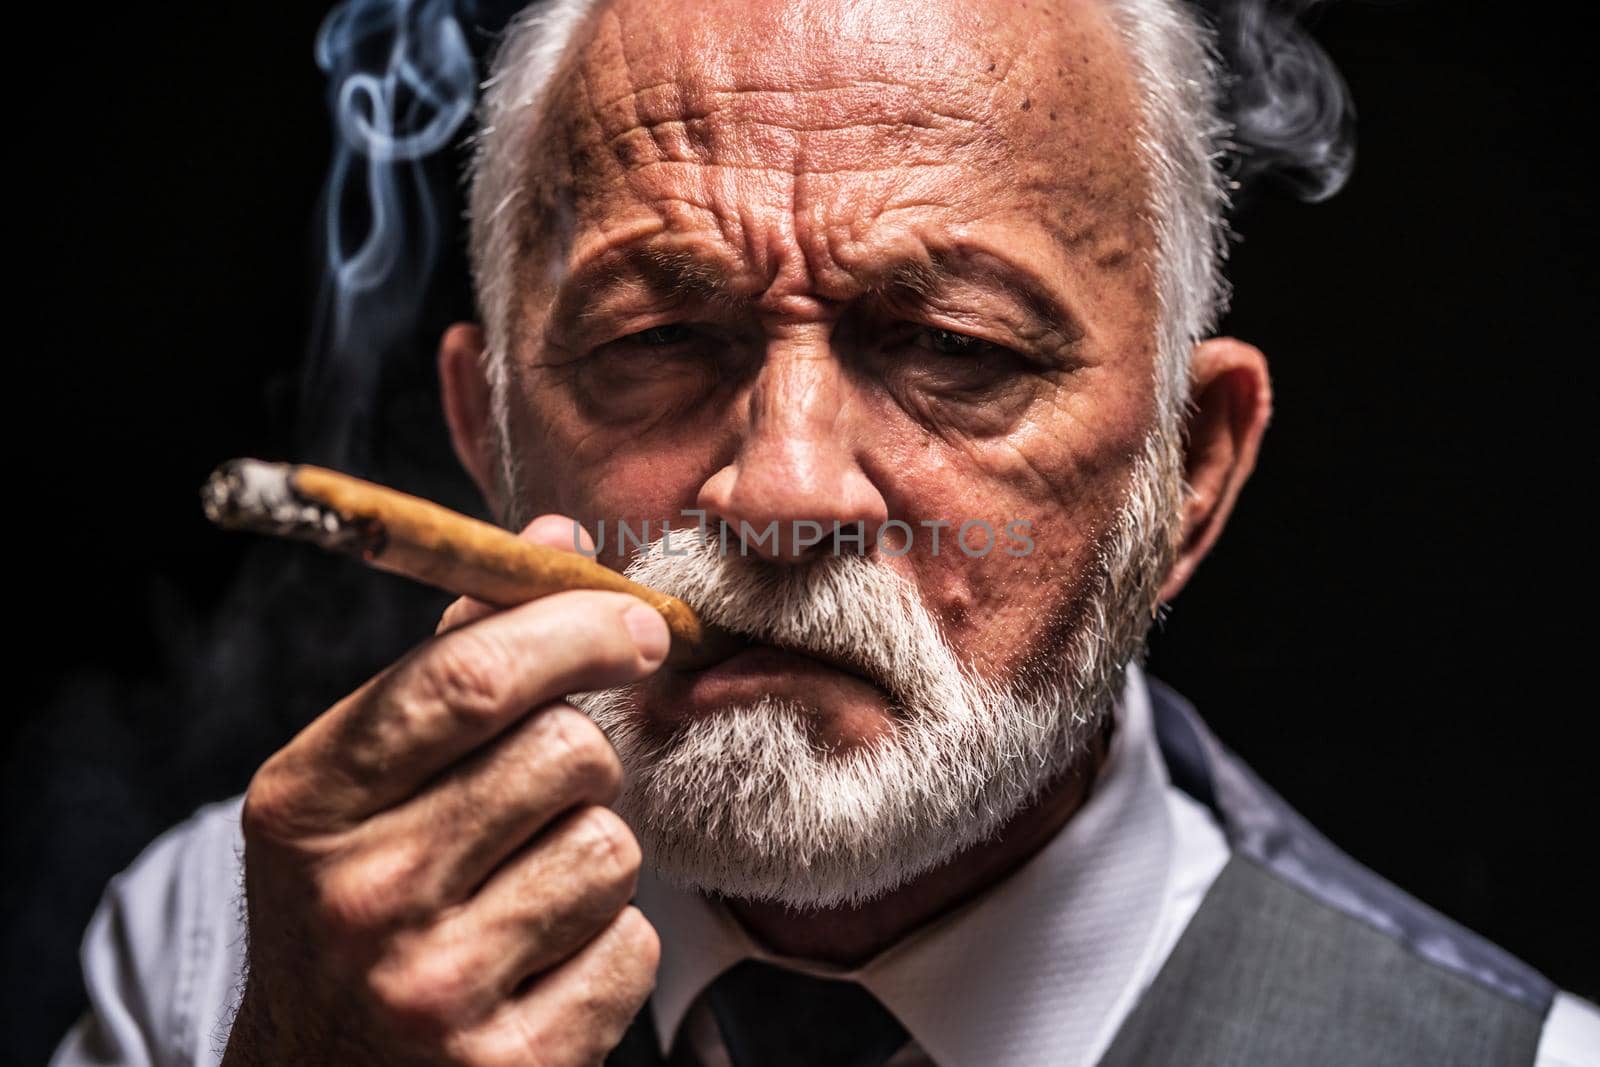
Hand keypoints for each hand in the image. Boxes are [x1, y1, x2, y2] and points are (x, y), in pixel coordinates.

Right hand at [223, 516, 665, 1066]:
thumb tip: (553, 542)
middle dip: (585, 757)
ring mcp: (430, 991)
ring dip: (591, 856)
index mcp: (308, 802)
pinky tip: (538, 967)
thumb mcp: (357, 785)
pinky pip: (629, 949)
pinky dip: (605, 949)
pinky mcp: (509, 1065)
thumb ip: (453, 661)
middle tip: (547, 791)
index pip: (467, 678)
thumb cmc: (353, 906)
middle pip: (567, 754)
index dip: (575, 631)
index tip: (637, 624)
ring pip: (610, 849)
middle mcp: (359, 896)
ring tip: (523, 893)